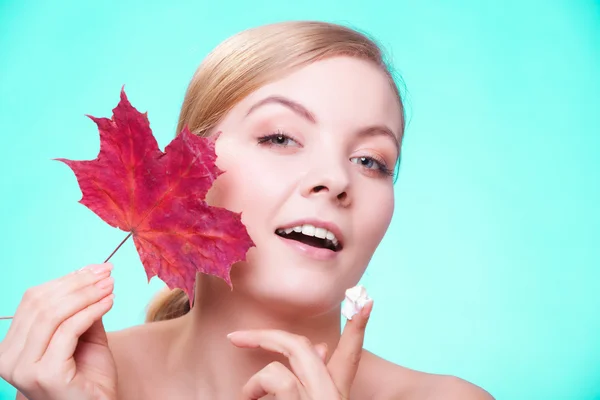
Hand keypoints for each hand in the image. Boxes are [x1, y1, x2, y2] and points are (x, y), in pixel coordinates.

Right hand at [0, 263, 116, 399]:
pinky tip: (109, 302)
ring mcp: (23, 369)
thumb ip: (80, 309)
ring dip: (86, 294)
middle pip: (41, 304)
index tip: (96, 268)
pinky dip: (91, 311)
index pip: (33, 301)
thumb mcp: (83, 335)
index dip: (66, 280)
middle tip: (106, 273)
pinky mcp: (45, 374)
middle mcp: (8, 358)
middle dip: (78, 283)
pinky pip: (69, 330)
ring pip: (54, 314)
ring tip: (110, 286)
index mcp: (11, 347)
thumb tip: (90, 275)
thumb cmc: (89, 377)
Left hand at [228, 300, 373, 398]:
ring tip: (247, 399)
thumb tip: (320, 348)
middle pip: (303, 347)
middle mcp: (330, 394)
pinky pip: (275, 378)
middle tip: (234, 337)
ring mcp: (318, 399)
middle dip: (268, 336)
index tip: (366, 301)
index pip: (351, 355)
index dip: (358, 326)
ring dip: (256, 382)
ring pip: (281, 366)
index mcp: (336, 394)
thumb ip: (313, 378)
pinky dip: (254, 389)